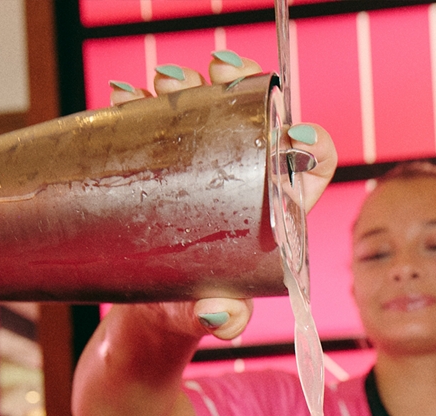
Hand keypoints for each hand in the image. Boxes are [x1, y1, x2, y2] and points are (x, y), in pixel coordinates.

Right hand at [106, 50, 337, 342]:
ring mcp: (198, 163)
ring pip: (203, 104)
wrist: (148, 317)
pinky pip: (152, 119)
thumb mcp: (207, 318)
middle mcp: (243, 175)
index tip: (291, 134)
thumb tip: (219, 316)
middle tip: (217, 76)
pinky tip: (124, 97)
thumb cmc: (193, 316)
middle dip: (238, 82)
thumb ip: (219, 320)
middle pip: (252, 114)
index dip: (310, 141)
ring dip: (186, 81)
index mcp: (277, 208)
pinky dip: (136, 102)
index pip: (311, 163)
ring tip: (165, 83)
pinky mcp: (158, 161)